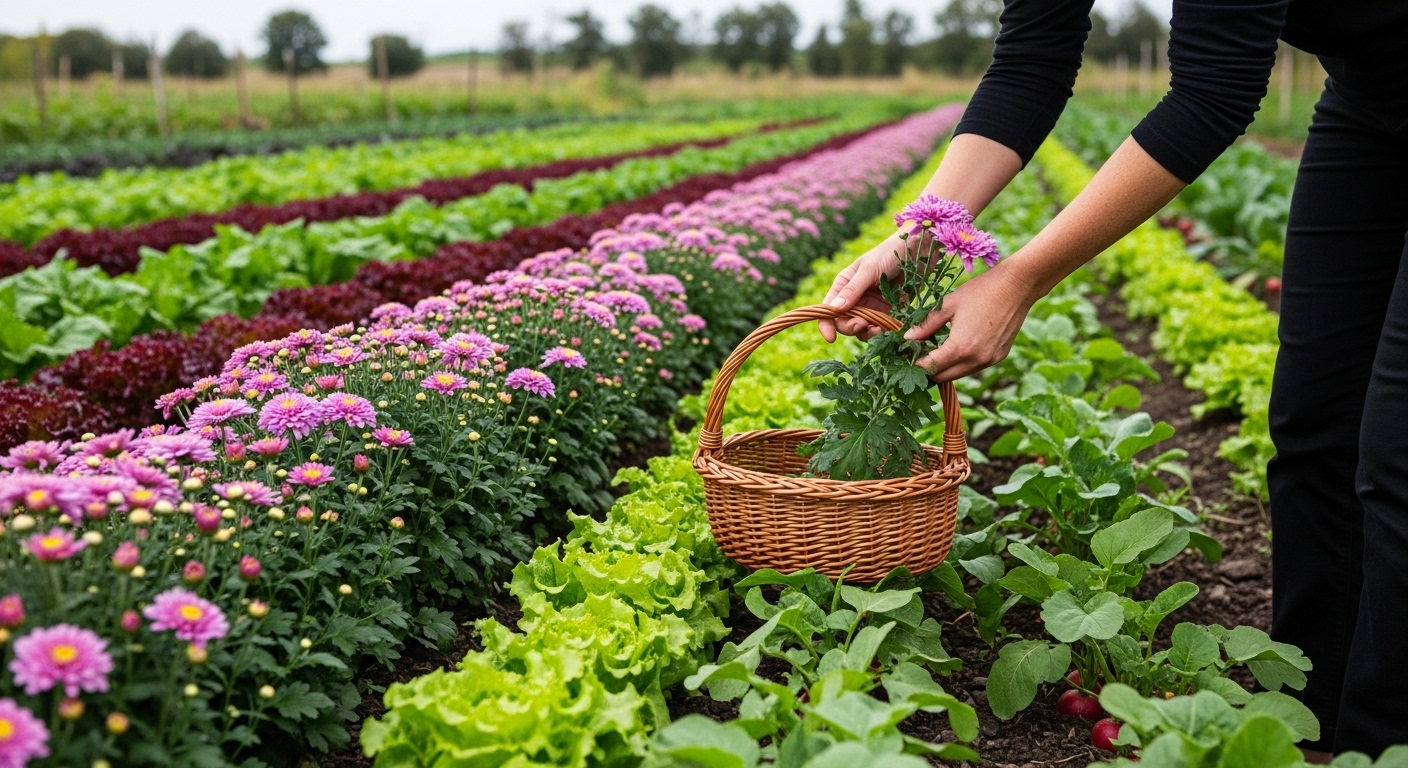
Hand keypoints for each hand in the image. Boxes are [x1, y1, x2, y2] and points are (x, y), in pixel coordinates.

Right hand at [819, 232, 905, 342]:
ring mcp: (871, 307)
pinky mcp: (888, 312)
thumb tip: (834, 309)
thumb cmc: (890, 252)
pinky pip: (880, 329)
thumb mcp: (869, 269)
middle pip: (844, 323)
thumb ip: (852, 290)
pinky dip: (882, 332)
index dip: (826, 324)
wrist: (919, 250)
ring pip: (861, 329)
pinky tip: (888, 329)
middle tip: (863, 325)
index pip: (828, 309)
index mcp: (844, 285)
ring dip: (867, 332)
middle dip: (851, 327)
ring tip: (878, 329)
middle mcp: (855, 298)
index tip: (831, 338)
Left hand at [905, 262, 1035, 382]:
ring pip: (959, 374)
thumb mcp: (948, 305)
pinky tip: (956, 347)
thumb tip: (907, 338)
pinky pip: (974, 367)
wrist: (1017, 286)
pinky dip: (962, 363)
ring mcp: (989, 361)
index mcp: (960, 347)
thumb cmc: (981, 290)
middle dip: (928, 369)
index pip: (930, 367)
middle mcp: (976, 360)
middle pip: (943, 377)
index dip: (915, 363)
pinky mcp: (999, 357)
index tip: (907, 355)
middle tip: (919, 354)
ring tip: (936, 351)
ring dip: (945, 368)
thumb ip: (926, 324)